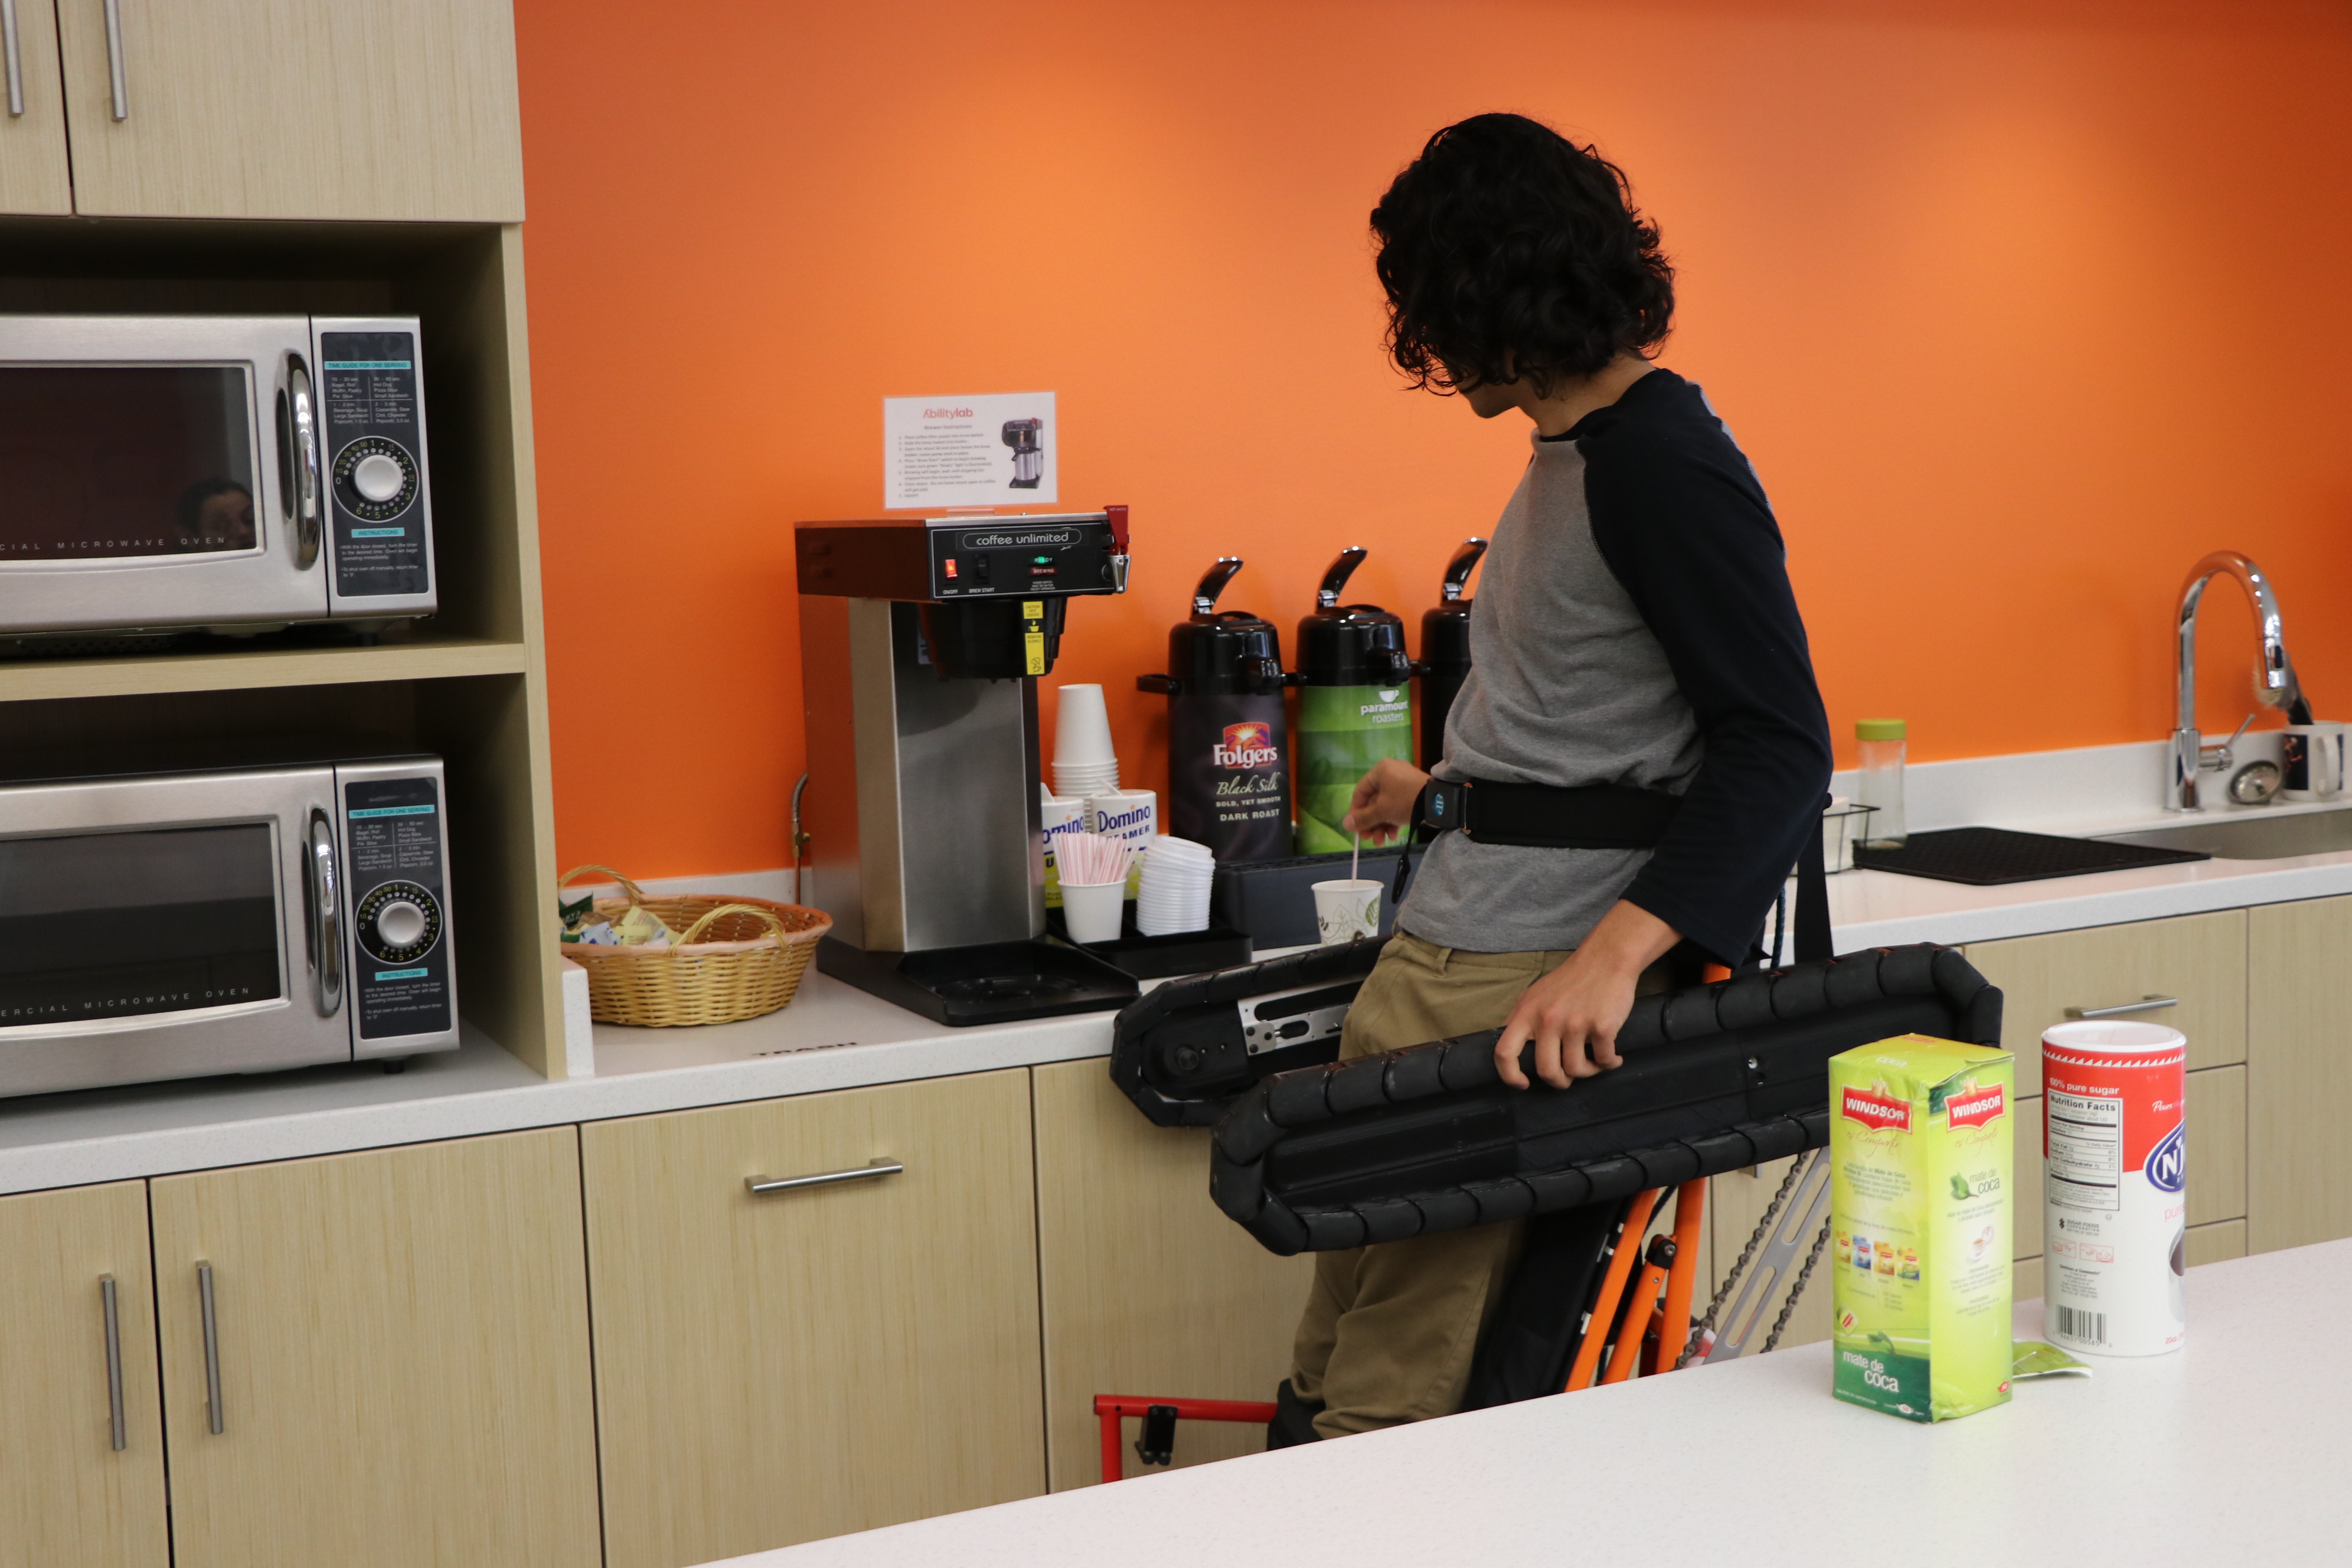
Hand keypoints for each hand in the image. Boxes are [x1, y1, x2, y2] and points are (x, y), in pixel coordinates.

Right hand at [1341, 758, 1428, 845]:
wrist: (1440, 802)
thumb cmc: (1405, 801)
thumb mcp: (1382, 811)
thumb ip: (1363, 818)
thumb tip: (1345, 824)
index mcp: (1381, 771)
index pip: (1360, 791)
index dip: (1356, 811)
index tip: (1355, 827)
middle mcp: (1391, 773)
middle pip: (1374, 801)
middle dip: (1371, 823)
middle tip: (1369, 838)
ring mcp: (1404, 783)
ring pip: (1386, 806)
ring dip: (1382, 825)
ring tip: (1381, 842)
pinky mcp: (1414, 793)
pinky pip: (1398, 806)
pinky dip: (1394, 820)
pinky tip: (1393, 836)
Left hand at [1495, 901, 1680, 1089]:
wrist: (1607, 958)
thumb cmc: (1572, 979)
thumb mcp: (1536, 995)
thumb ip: (1522, 1020)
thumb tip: (1510, 1050)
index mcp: (1527, 1012)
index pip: (1504, 1052)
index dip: (1510, 1076)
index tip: (1523, 1084)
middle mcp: (1547, 1019)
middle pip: (1546, 1070)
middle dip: (1560, 1081)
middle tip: (1569, 1077)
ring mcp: (1574, 1024)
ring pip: (1576, 1070)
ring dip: (1589, 1072)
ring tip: (1596, 1061)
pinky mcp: (1601, 1027)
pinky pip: (1604, 1060)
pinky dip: (1610, 1063)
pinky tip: (1614, 1057)